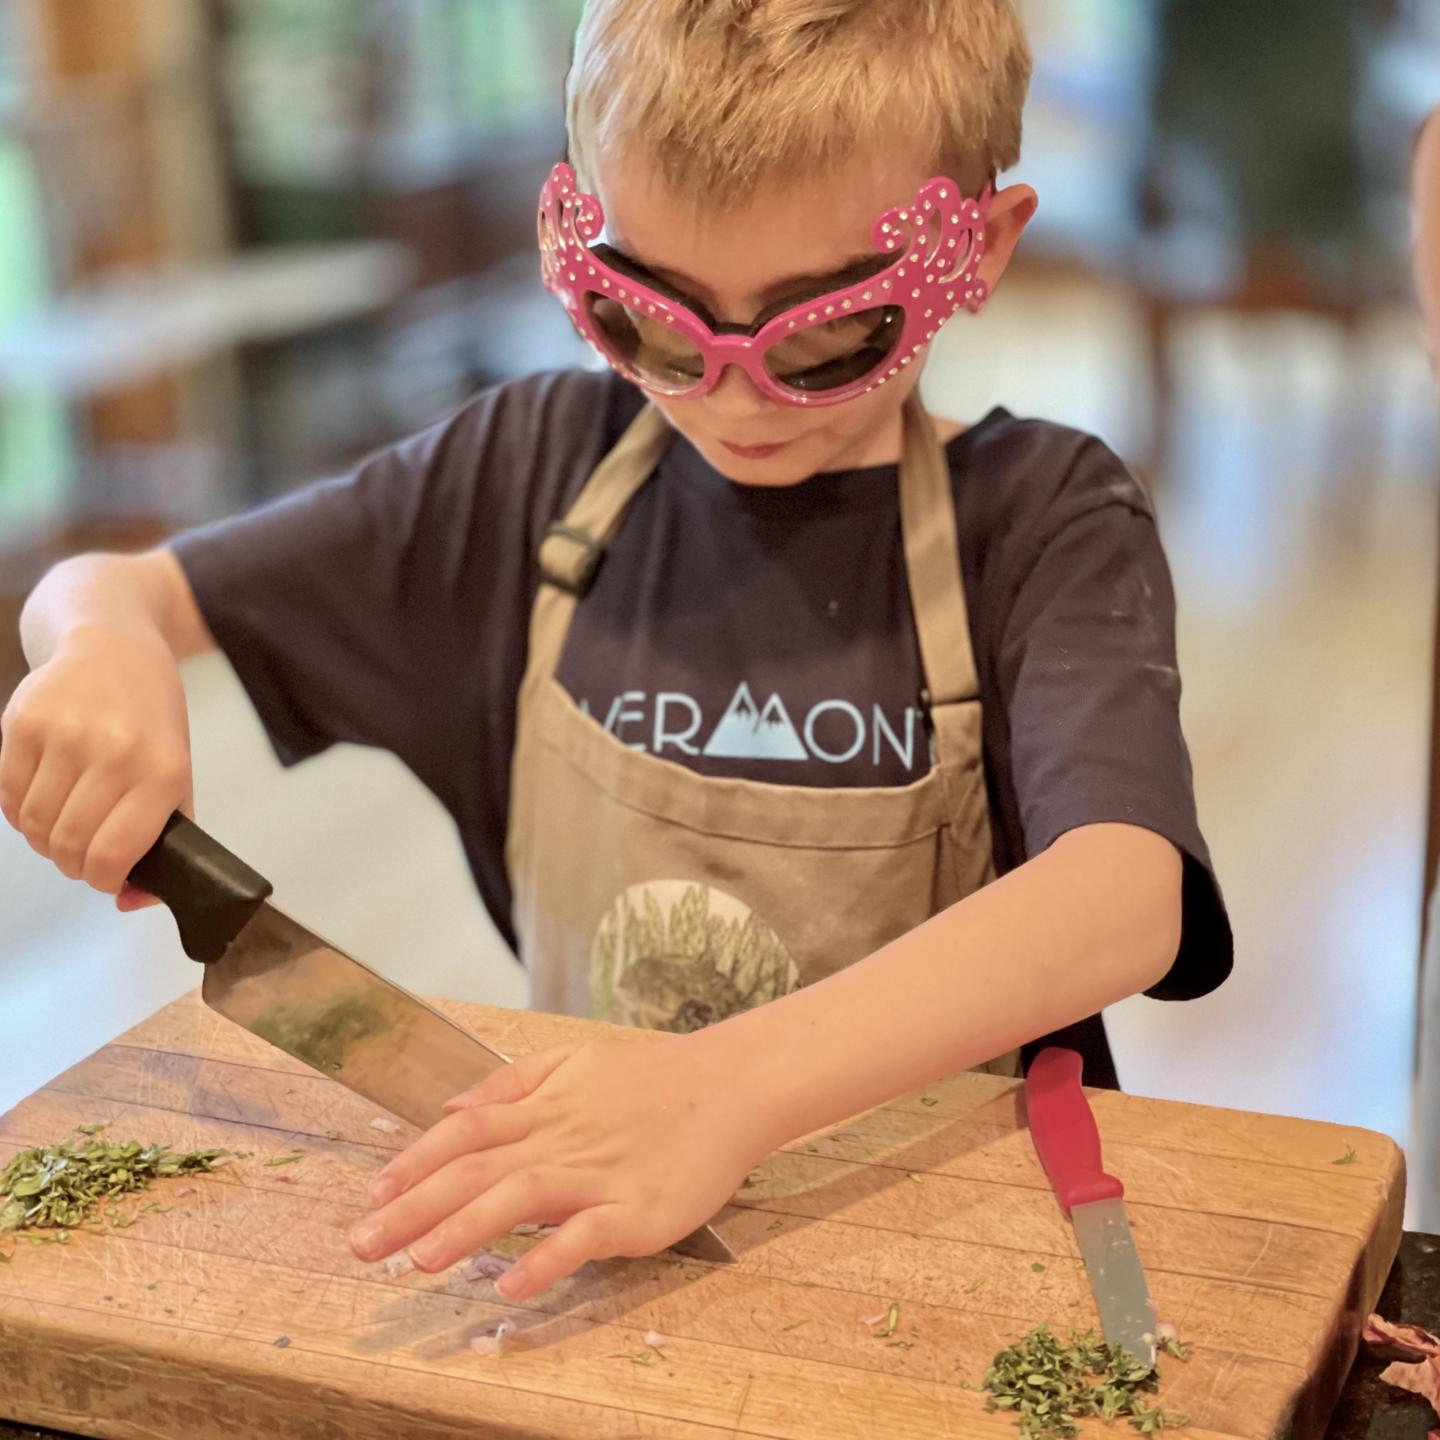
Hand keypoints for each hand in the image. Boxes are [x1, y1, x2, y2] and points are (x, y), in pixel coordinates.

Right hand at [0, 622, 191, 906]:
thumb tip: (129, 901)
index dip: (103, 879)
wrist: (113, 647)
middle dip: (73, 863)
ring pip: (33, 825)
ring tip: (63, 824)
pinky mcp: (22, 722)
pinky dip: (19, 812)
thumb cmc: (150, 720)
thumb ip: (166, 838)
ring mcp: (64, 735)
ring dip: (45, 839)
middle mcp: (114, 752)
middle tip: (81, 854)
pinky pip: (7, 796)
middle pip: (69, 846)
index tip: (105, 875)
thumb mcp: (178, 772)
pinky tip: (42, 799)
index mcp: (162, 771)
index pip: (112, 857)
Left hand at [348, 1032, 765, 1299]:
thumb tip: (449, 1110)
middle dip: (414, 1207)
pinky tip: (513, 1286)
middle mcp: (562, 1138)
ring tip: (418, 1262)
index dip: (415, 1162)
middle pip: (478, 1168)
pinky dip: (548, 1259)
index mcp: (545, 1106)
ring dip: (466, 1229)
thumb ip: (510, 1084)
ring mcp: (600, 1175)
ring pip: (521, 1197)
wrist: (727, 1086)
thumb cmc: (649, 1081)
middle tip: (362, 1246)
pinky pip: (586, 1235)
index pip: (466, 1132)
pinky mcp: (638, 1210)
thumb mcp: (573, 1061)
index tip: (373, 1196)